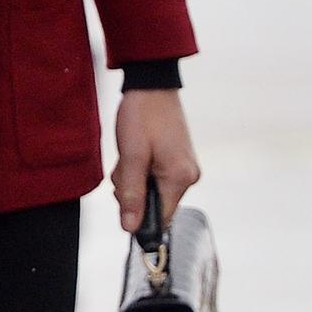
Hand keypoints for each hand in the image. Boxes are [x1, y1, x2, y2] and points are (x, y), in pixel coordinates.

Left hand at [111, 89, 200, 231]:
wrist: (151, 84)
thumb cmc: (142, 115)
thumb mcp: (132, 155)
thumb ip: (131, 194)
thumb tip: (130, 228)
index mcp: (180, 178)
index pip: (161, 218)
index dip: (138, 215)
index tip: (123, 196)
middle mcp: (188, 176)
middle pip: (154, 204)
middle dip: (132, 190)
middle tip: (125, 164)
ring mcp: (183, 168)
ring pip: (151, 190)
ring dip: (133, 178)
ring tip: (129, 153)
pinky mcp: (176, 160)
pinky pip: (154, 177)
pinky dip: (139, 169)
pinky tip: (135, 151)